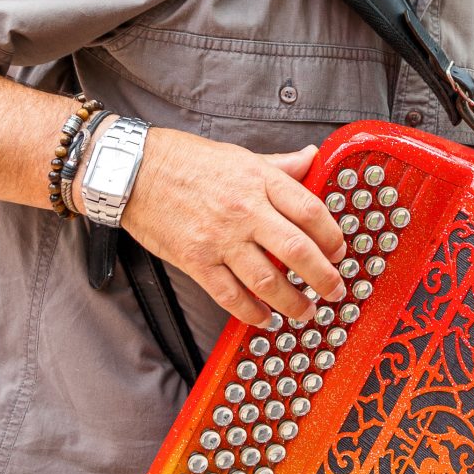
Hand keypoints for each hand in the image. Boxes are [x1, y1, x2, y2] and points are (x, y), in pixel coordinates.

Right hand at [120, 129, 345, 326]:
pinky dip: (252, 312)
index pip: (310, 211)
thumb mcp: (240, 156)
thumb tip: (312, 159)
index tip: (339, 251)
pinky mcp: (195, 260)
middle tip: (335, 290)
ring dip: (293, 302)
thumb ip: (279, 164)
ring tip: (305, 311)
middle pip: (297, 250)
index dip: (332, 236)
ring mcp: (219, 238)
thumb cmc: (186, 161)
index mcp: (259, 181)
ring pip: (268, 280)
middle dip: (323, 277)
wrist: (134, 171)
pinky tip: (264, 317)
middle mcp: (244, 210)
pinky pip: (230, 295)